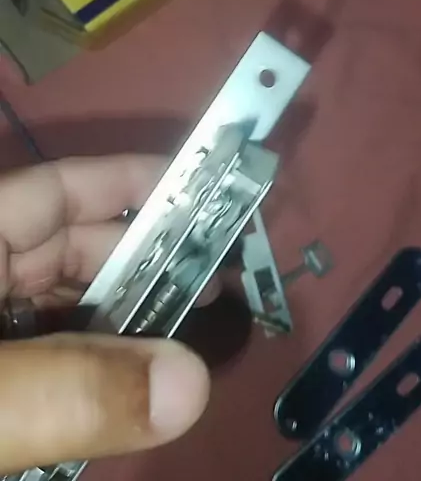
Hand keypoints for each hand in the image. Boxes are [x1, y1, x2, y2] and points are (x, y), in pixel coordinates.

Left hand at [0, 155, 209, 473]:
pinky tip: (130, 384)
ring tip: (186, 338)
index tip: (208, 196)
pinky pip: (49, 358)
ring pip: (66, 308)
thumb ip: (70, 390)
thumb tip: (193, 385)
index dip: (136, 184)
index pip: (62, 190)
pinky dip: (90, 369)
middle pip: (75, 249)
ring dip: (124, 323)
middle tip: (217, 284)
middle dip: (145, 263)